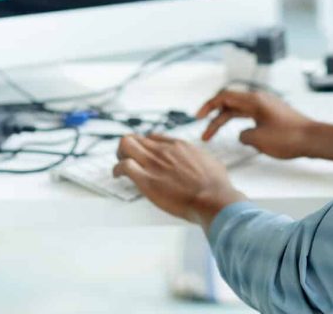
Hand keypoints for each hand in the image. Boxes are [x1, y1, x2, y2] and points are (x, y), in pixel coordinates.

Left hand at [113, 134, 244, 225]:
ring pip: (126, 145)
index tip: (144, 153)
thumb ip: (199, 159)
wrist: (213, 197)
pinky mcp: (147, 180)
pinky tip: (117, 175)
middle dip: (128, 147)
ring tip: (121, 165)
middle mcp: (164, 150)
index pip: (154, 137)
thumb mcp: (210, 161)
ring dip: (120, 155)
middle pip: (136, 138)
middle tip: (127, 158)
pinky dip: (117, 169)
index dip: (146, 145)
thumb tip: (201, 161)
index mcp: (179, 145)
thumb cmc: (215, 184)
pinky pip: (124, 166)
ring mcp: (154, 163)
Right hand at [196, 89, 313, 159]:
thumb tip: (243, 136)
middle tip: (205, 134)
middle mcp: (259, 99)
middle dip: (215, 118)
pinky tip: (239, 136)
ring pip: (239, 110)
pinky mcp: (272, 114)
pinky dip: (240, 124)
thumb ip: (244, 136)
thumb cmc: (290, 138)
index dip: (208, 106)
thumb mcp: (258, 139)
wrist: (314, 139)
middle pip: (230, 103)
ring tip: (216, 136)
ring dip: (226, 122)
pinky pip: (250, 115)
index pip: (224, 96)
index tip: (198, 117)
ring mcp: (267, 106)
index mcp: (254, 100)